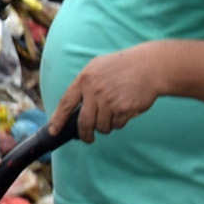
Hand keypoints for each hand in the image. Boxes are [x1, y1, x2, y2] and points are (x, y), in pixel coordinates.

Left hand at [52, 41, 178, 141]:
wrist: (149, 66)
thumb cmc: (124, 66)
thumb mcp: (97, 67)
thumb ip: (85, 84)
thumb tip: (74, 106)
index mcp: (84, 79)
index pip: (66, 103)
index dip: (58, 120)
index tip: (53, 131)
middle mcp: (94, 91)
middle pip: (83, 123)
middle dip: (85, 134)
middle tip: (88, 138)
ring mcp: (108, 100)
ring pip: (101, 126)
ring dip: (107, 126)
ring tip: (114, 114)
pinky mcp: (122, 109)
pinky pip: (117, 125)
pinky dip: (120, 122)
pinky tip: (125, 110)